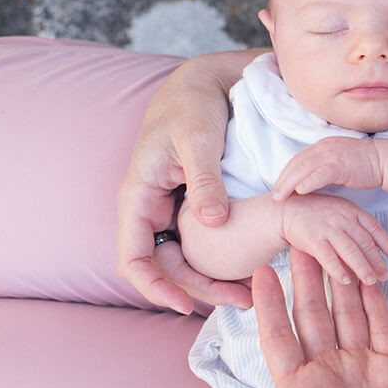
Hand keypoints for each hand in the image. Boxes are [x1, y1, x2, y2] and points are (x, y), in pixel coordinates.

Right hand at [116, 58, 253, 313]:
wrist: (206, 81)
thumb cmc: (193, 103)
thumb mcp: (198, 137)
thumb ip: (204, 179)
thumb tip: (212, 224)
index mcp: (138, 196)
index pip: (133, 258)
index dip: (155, 288)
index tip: (186, 305)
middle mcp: (152, 208)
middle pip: (166, 267)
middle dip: (200, 289)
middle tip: (242, 301)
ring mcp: (172, 208)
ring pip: (187, 257)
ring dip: (215, 277)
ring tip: (253, 289)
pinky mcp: (194, 203)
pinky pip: (203, 241)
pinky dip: (224, 257)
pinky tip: (253, 264)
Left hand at [212, 251, 387, 387]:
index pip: (279, 341)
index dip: (268, 307)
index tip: (257, 273)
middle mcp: (330, 376)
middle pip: (311, 318)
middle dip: (304, 280)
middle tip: (298, 240)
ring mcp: (363, 370)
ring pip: (346, 314)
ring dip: (339, 281)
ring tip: (331, 246)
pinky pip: (383, 325)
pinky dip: (377, 300)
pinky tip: (368, 275)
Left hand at [273, 136, 382, 200]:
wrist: (383, 161)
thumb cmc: (363, 165)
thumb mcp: (338, 162)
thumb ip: (322, 167)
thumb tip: (308, 181)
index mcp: (322, 146)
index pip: (297, 160)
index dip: (286, 174)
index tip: (278, 187)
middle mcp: (324, 147)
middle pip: (296, 163)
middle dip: (283, 180)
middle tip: (274, 195)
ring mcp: (332, 154)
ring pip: (304, 168)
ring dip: (290, 183)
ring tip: (281, 197)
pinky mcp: (341, 165)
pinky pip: (320, 174)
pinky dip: (308, 182)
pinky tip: (300, 191)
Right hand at [281, 193, 387, 284]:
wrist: (288, 210)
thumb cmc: (317, 213)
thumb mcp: (341, 210)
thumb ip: (358, 225)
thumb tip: (377, 243)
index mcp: (352, 211)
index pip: (374, 228)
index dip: (386, 242)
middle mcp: (343, 219)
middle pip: (365, 243)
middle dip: (377, 261)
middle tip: (385, 275)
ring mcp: (328, 229)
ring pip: (350, 251)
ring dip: (362, 268)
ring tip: (371, 281)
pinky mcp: (313, 240)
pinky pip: (328, 257)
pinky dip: (338, 270)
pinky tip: (346, 281)